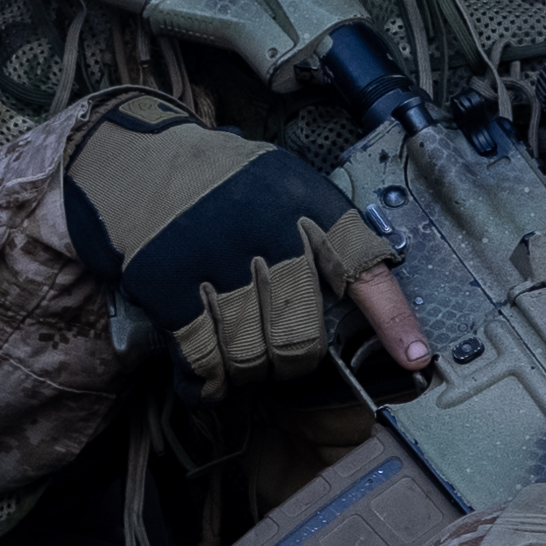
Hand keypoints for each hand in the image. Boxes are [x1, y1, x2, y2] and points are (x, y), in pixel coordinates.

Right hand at [60, 101, 425, 403]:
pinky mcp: (167, 283)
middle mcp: (262, 226)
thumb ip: (320, 234)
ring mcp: (213, 255)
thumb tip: (368, 302)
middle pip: (302, 333)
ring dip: (248, 371)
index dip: (392, 317)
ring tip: (240, 357)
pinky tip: (205, 385)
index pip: (361, 261)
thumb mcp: (280, 182)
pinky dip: (205, 384)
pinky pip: (201, 358)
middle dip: (297, 360)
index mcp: (301, 198)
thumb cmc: (217, 183)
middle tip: (285, 354)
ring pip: (252, 354)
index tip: (416, 357)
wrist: (129, 160)